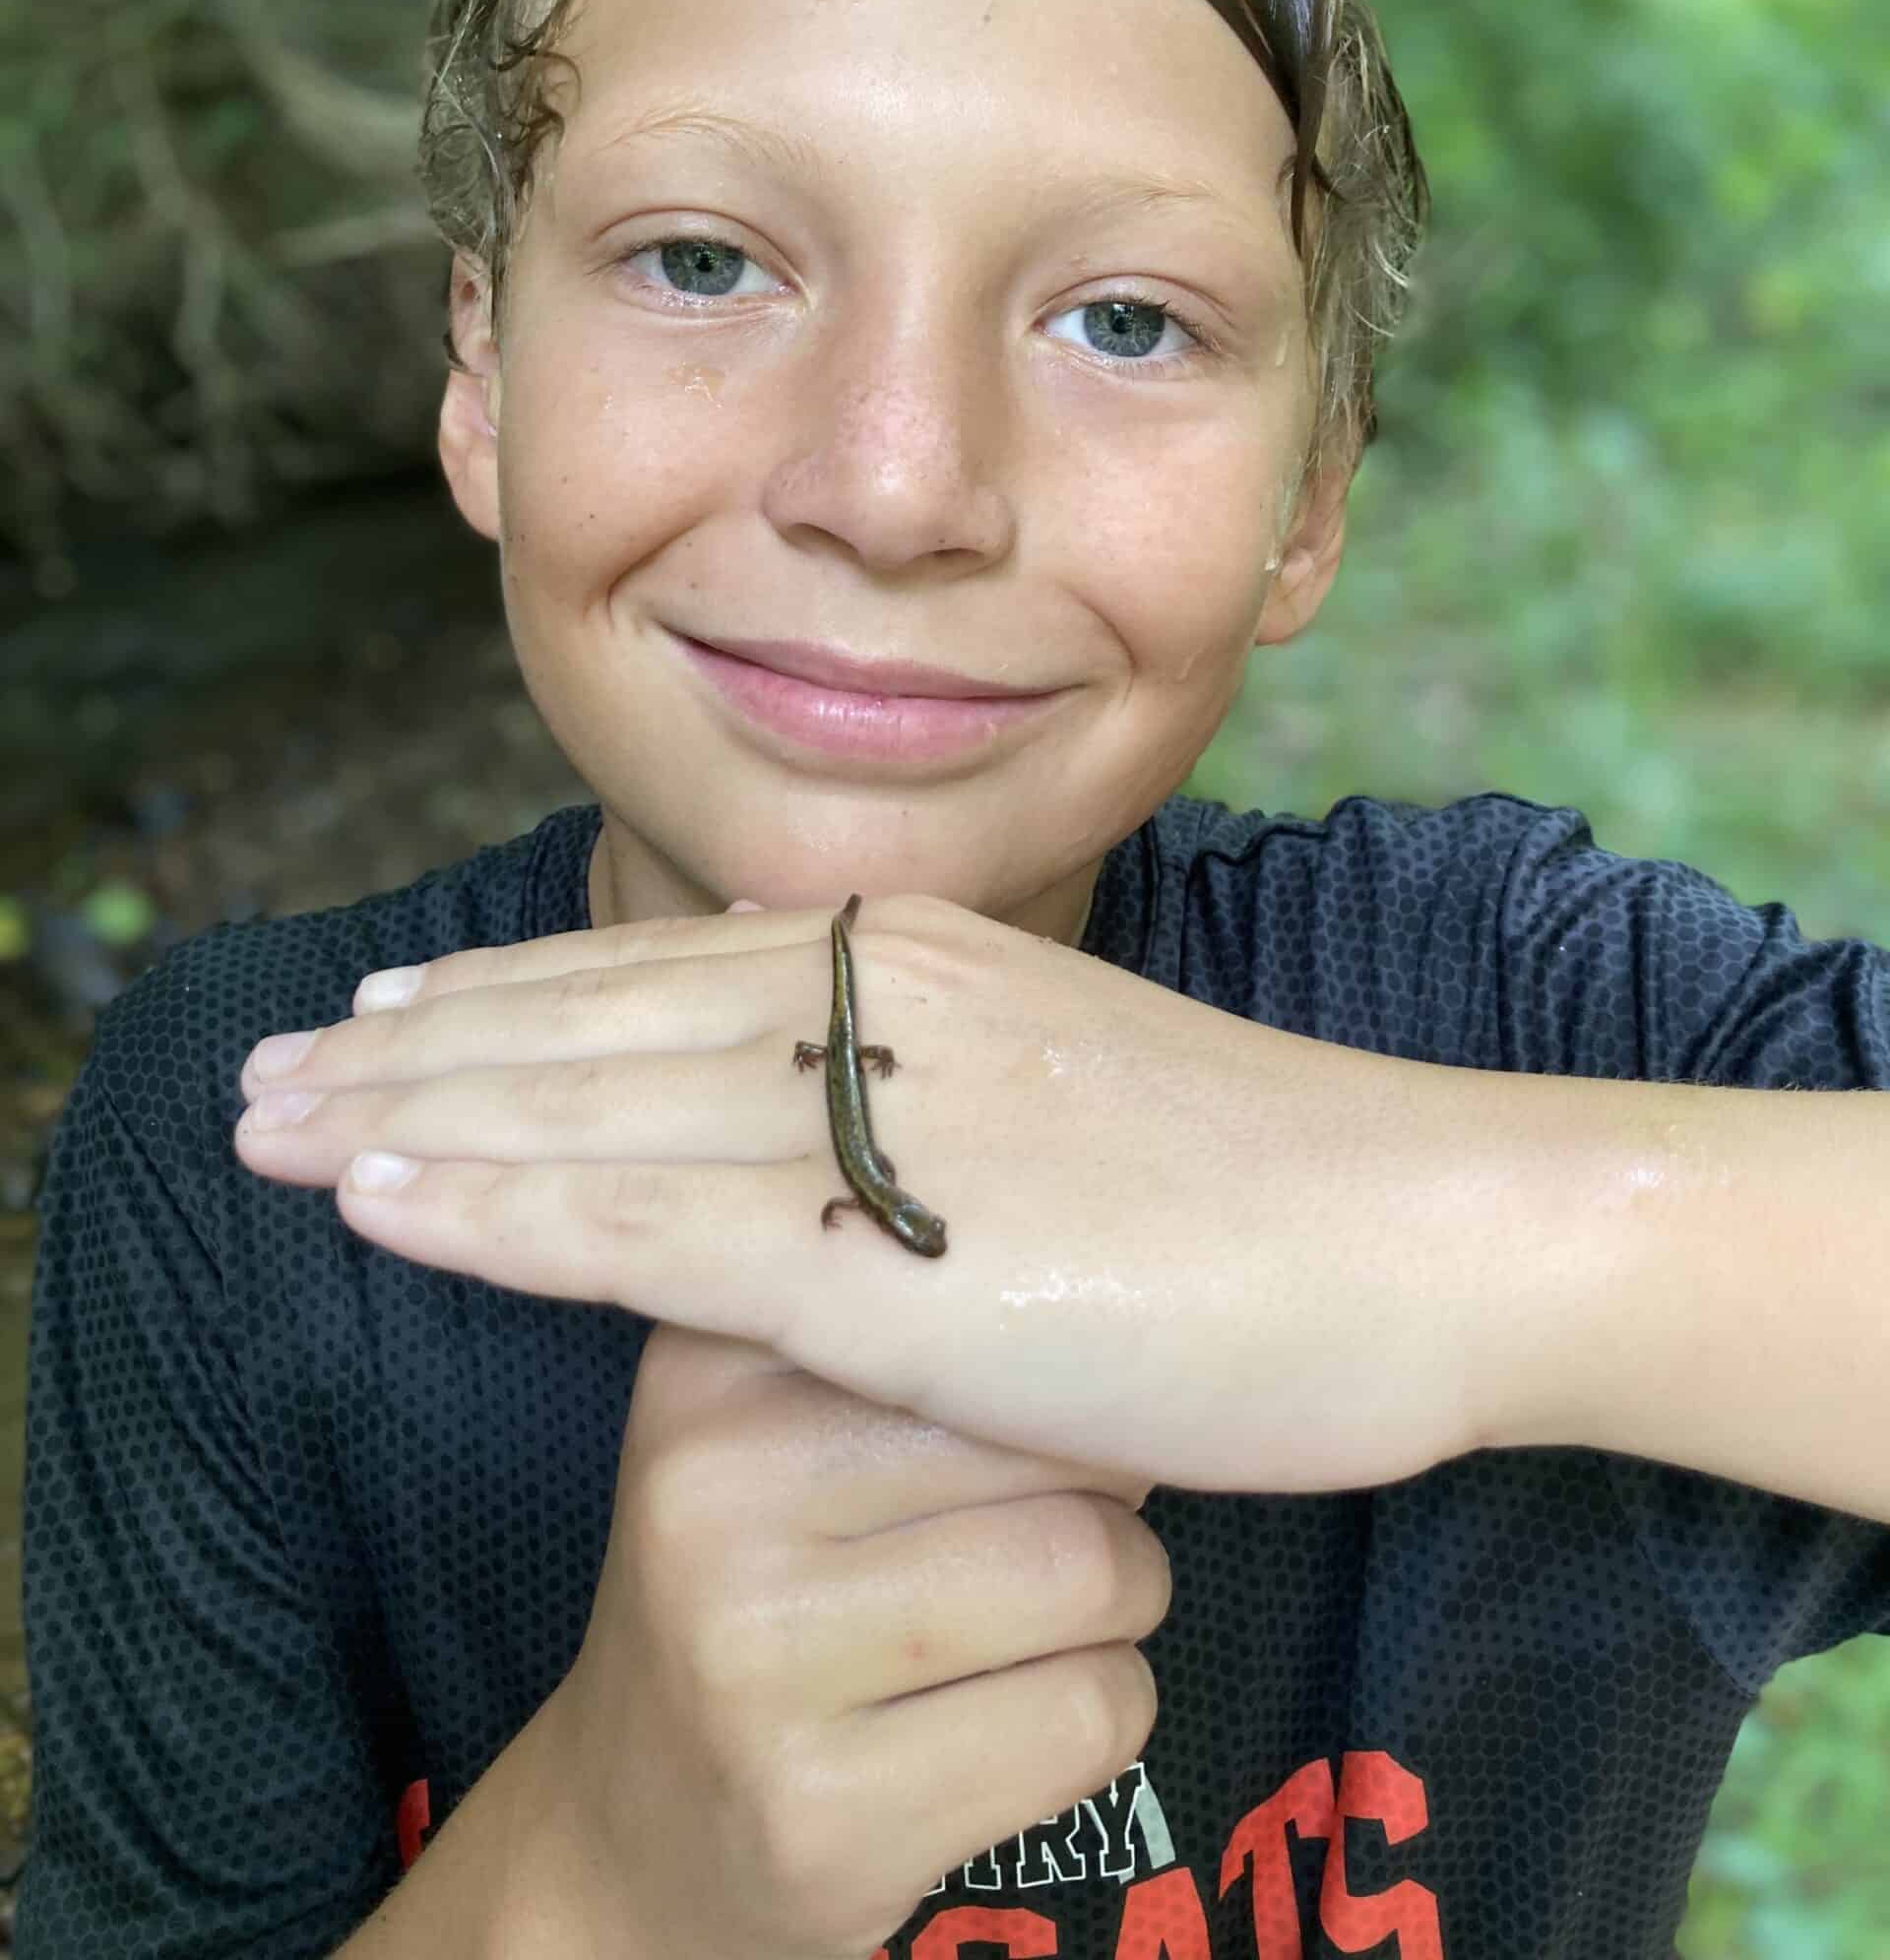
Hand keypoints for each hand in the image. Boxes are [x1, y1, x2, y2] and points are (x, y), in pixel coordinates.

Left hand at [234, 893, 1491, 1492]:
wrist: (1430, 1229)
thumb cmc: (1280, 1190)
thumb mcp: (1081, 1103)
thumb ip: (946, 1107)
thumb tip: (848, 1155)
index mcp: (924, 958)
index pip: (661, 965)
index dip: (506, 996)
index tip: (392, 1020)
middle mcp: (877, 1001)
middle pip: (587, 1017)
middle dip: (412, 1052)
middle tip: (268, 1072)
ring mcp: (879, 1116)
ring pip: (582, 1105)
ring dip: (404, 1122)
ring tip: (266, 1132)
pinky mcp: (891, 1257)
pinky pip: (640, 1225)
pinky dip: (490, 1210)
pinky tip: (376, 1208)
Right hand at [536, 1322, 1168, 1958]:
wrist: (634, 1826)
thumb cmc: (766, 1583)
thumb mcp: (775, 1419)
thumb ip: (911, 1324)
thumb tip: (1123, 1301)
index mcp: (708, 1363)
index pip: (974, 1311)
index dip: (1048, 1367)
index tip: (1028, 1408)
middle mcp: (712, 1494)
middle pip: (1055, 1439)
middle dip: (1107, 1492)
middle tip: (1045, 1530)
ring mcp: (756, 1661)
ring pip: (1095, 1574)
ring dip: (1121, 1606)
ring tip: (1044, 1622)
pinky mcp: (826, 1812)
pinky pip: (1092, 1714)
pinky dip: (1104, 1711)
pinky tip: (1016, 1718)